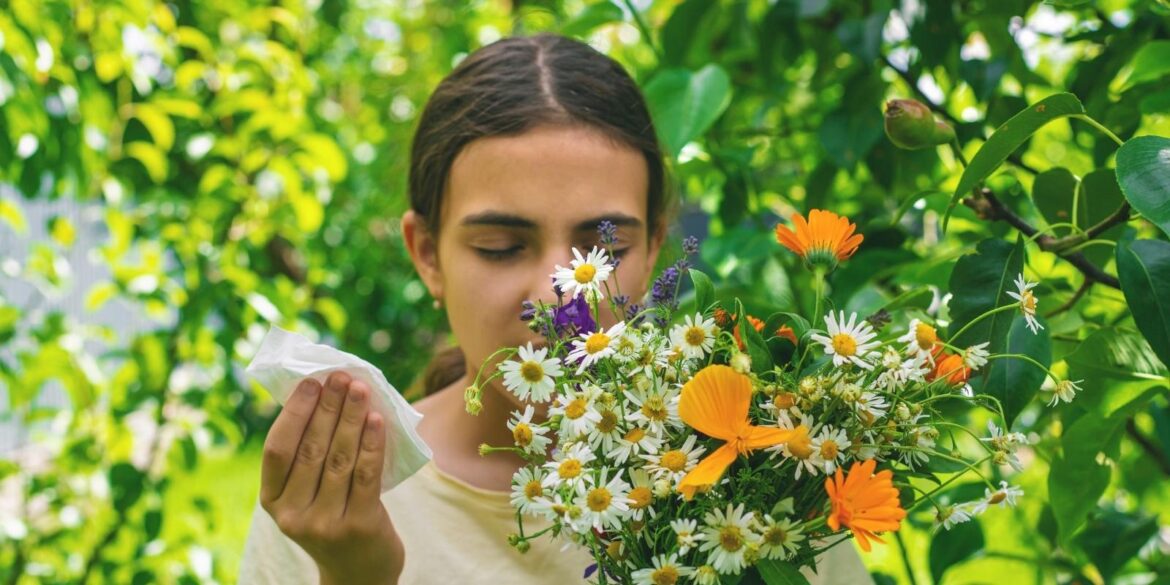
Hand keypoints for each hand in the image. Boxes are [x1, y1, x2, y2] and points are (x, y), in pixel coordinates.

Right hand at [260, 372, 403, 584]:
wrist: (359, 574)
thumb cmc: (333, 519)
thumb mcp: (307, 496)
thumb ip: (307, 459)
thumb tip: (323, 396)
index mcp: (272, 501)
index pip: (278, 448)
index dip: (295, 412)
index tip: (311, 381)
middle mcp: (293, 515)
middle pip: (311, 448)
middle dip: (328, 407)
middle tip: (341, 377)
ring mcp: (324, 523)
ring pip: (339, 458)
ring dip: (351, 418)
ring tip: (361, 390)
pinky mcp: (359, 526)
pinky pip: (366, 475)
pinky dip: (372, 443)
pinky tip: (377, 419)